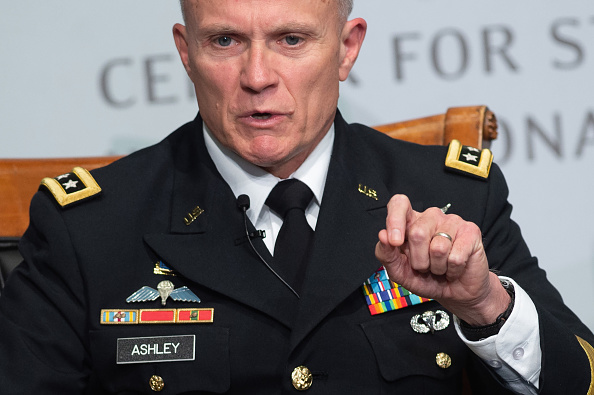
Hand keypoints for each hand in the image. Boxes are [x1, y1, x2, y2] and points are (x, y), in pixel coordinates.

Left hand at [375, 194, 509, 325]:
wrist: (456, 293)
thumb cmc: (426, 278)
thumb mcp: (399, 271)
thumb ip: (386, 254)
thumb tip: (382, 235)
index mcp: (410, 221)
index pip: (399, 203)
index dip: (395, 220)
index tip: (395, 242)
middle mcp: (431, 217)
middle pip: (417, 233)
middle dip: (419, 260)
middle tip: (425, 267)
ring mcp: (452, 221)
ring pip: (438, 247)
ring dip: (437, 267)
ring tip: (441, 268)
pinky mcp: (471, 231)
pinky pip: (456, 256)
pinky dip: (452, 270)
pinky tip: (455, 268)